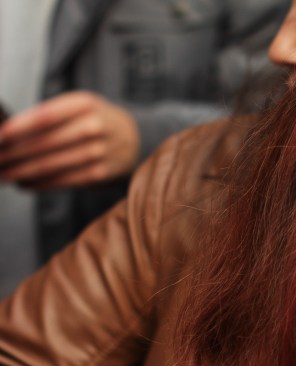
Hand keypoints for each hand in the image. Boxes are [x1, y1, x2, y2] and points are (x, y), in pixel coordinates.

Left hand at [0, 91, 139, 189]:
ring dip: (24, 172)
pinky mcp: (101, 174)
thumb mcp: (79, 106)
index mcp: (84, 104)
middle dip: (15, 154)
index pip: (46, 116)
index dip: (19, 128)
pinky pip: (65, 181)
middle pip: (46, 143)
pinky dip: (42, 184)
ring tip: (4, 175)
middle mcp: (93, 127)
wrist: (134, 139)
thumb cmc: (94, 120)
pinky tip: (25, 184)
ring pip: (53, 165)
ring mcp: (99, 152)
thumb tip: (9, 134)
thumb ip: (51, 115)